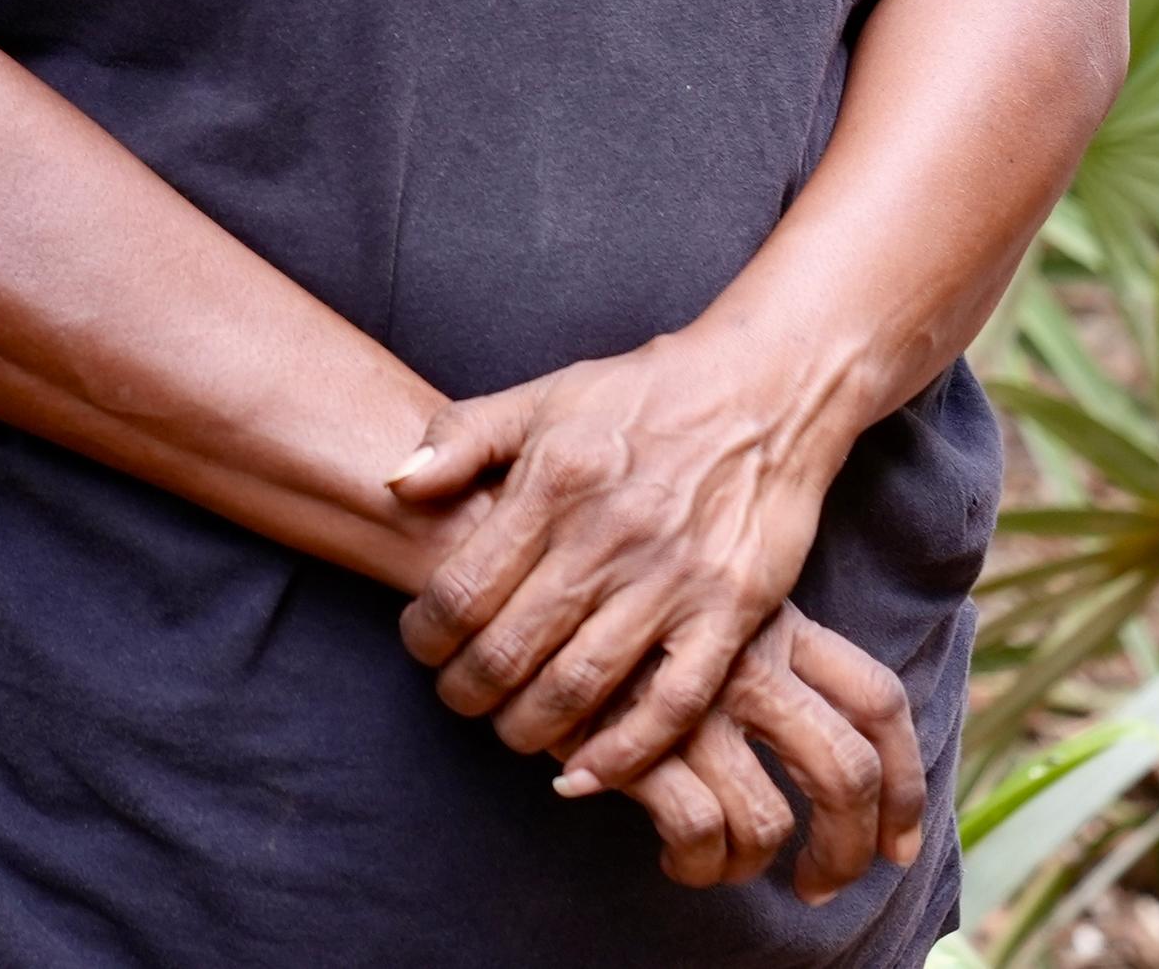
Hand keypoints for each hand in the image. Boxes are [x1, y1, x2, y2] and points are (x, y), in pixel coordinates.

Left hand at [390, 328, 913, 857]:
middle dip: (467, 691)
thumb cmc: (642, 396)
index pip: (461, 588)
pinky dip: (624, 753)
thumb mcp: (543, 397)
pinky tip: (585, 771)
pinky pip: (671, 704)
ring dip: (529, 727)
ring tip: (511, 729)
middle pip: (510, 649)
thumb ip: (460, 436)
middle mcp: (609, 533)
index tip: (422, 645)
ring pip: (580, 685)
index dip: (425, 634)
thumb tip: (394, 485)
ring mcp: (673, 578)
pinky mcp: (731, 610)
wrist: (764, 388)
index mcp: (554, 480)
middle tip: (459, 697)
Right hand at [576, 609, 927, 900]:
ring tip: (724, 868)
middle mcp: (751, 661)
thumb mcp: (706, 602)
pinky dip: (695, 864)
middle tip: (822, 884)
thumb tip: (822, 740)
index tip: (898, 842)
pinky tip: (672, 858)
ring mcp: (695, 703)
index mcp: (780, 624)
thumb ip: (760, 650)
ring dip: (752, 867)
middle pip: (846, 773)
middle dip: (848, 851)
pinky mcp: (637, 741)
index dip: (906, 783)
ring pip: (768, 822)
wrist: (516, 577)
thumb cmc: (615, 601)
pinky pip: (698, 834)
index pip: (879, 701)